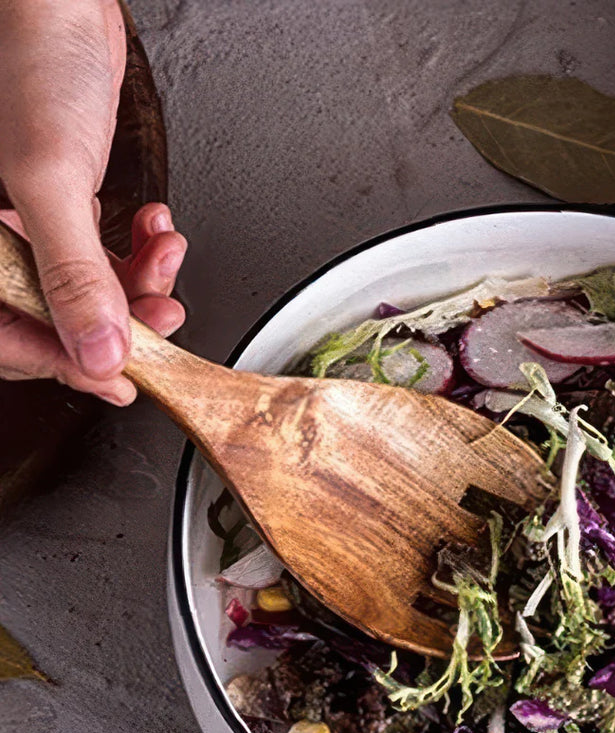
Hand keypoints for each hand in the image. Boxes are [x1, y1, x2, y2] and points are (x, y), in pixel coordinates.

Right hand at [0, 0, 183, 404]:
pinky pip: (102, 253)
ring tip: (165, 263)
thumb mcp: (50, 177)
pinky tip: (156, 232)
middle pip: (55, 321)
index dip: (69, 366)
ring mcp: (29, 224)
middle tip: (161, 321)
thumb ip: (73, 273)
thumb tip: (99, 355)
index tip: (123, 379)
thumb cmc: (32, 60)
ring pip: (87, 291)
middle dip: (118, 322)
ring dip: (139, 286)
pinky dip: (138, 251)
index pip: (11, 339)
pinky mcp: (63, 205)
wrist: (58, 5)